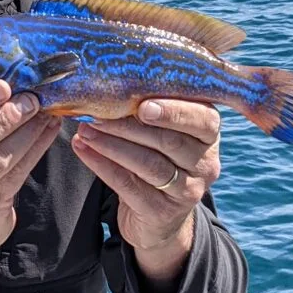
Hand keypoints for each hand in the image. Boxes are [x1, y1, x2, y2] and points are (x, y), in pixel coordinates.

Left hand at [71, 99, 220, 291]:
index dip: (173, 112)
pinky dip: (102, 165)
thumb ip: (151, 106)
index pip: (203, 120)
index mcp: (209, 134)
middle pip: (169, 141)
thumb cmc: (157, 153)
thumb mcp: (164, 130)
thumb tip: (111, 80)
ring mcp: (188, 191)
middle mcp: (206, 163)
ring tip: (85, 129)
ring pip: (148, 164)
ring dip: (111, 144)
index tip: (142, 105)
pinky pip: (128, 185)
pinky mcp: (163, 212)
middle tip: (96, 113)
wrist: (157, 212)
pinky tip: (83, 149)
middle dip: (128, 126)